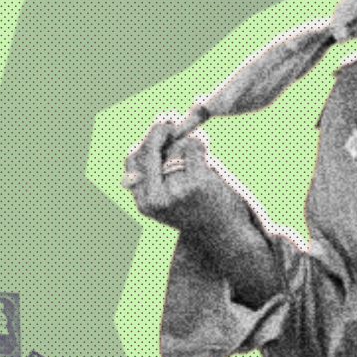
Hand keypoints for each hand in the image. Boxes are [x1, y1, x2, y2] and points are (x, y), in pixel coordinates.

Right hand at [123, 118, 239, 237]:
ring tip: (198, 160)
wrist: (224, 236)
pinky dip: (199, 145)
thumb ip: (154, 176)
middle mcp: (156, 198)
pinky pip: (192, 147)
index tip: (155, 131)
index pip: (133, 161)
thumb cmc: (195, 212)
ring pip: (175, 148)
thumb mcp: (167, 201)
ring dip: (187, 145)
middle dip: (158, 131)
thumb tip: (146, 140)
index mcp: (145, 203)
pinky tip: (205, 157)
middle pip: (149, 151)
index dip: (143, 142)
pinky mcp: (196, 182)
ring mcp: (176, 190)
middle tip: (169, 121)